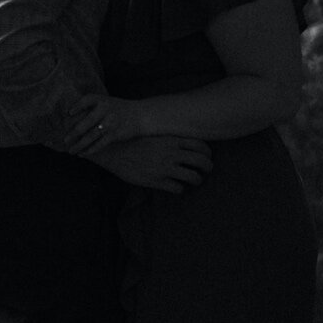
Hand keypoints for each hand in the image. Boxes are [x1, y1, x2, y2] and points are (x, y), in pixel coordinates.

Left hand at [65, 94, 144, 155]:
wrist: (140, 115)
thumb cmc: (119, 109)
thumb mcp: (107, 102)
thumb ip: (92, 106)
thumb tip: (71, 118)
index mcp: (102, 100)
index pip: (87, 100)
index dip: (77, 106)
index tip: (69, 113)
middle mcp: (105, 110)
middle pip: (85, 123)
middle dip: (73, 133)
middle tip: (64, 140)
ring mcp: (110, 123)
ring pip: (90, 136)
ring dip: (79, 145)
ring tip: (71, 150)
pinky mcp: (114, 134)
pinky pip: (99, 144)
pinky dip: (90, 150)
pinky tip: (83, 153)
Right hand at [86, 136, 211, 192]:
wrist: (114, 150)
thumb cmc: (134, 140)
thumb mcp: (153, 133)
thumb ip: (169, 137)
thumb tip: (184, 139)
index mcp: (171, 139)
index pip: (200, 145)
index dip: (208, 152)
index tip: (207, 156)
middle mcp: (171, 153)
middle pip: (202, 161)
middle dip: (208, 167)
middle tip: (207, 170)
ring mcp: (165, 168)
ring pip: (193, 177)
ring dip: (197, 180)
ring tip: (195, 180)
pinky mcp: (157, 181)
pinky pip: (178, 188)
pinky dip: (180, 189)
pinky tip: (176, 186)